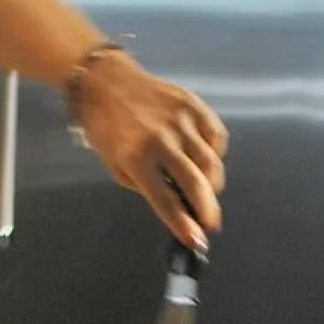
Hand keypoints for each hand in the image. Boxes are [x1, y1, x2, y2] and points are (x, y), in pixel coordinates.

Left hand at [70, 54, 227, 251]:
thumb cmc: (107, 129)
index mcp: (136, 157)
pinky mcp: (193, 104)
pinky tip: (204, 157)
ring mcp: (180, 120)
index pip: (165, 199)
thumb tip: (177, 204)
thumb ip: (145, 185)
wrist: (107, 82)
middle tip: (210, 222)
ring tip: (206, 189)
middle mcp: (161, 139)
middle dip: (207, 210)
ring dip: (213, 183)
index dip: (183, 224)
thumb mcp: (115, 164)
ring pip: (212, 162)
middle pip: (196, 183)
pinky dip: (215, 152)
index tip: (196, 241)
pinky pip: (216, 136)